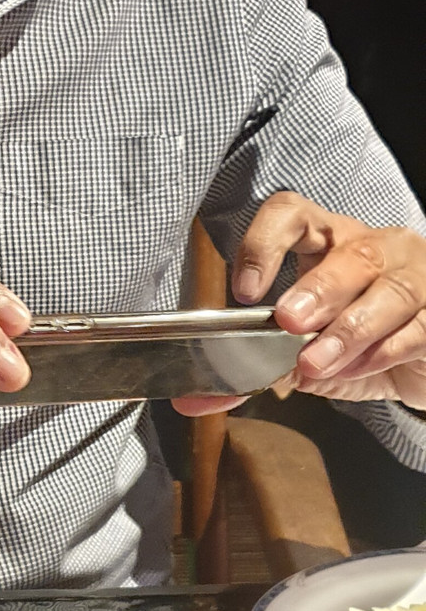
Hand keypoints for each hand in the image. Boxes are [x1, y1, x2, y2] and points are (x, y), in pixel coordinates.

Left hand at [174, 192, 425, 416]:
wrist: (420, 366)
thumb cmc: (356, 344)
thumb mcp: (302, 352)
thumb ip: (260, 366)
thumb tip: (206, 395)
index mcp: (326, 241)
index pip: (292, 216)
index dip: (265, 243)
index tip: (245, 288)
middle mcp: (376, 247)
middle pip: (352, 253)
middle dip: (318, 288)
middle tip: (288, 321)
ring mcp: (418, 274)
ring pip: (389, 289)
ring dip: (349, 330)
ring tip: (316, 361)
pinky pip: (419, 326)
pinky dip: (383, 351)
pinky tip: (358, 367)